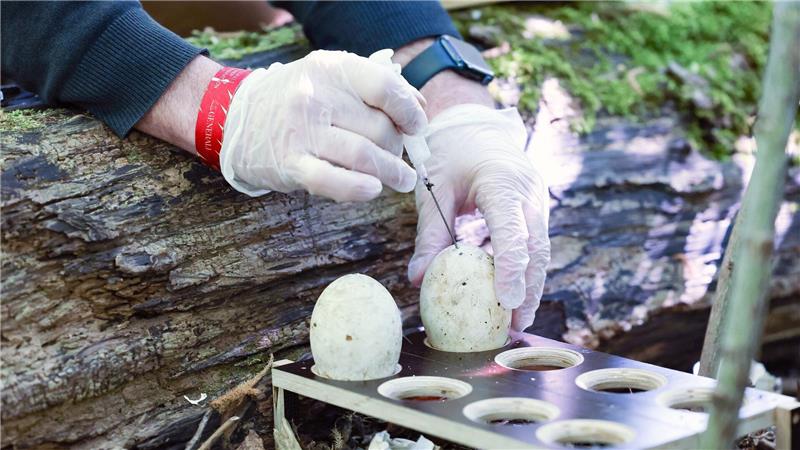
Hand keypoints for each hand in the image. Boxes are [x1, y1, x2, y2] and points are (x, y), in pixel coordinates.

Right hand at [219, 50, 427, 201]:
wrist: (236, 117)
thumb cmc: (297, 100)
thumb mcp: (331, 79)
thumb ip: (374, 87)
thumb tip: (418, 107)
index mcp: (331, 69)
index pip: (384, 87)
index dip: (409, 110)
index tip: (417, 126)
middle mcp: (315, 96)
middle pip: (379, 128)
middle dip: (398, 147)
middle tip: (400, 157)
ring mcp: (301, 131)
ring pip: (363, 156)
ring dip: (392, 172)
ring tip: (403, 180)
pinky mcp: (290, 164)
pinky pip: (333, 180)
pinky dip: (358, 188)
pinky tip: (373, 189)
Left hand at [407, 105, 549, 330]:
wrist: (475, 124)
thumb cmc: (451, 152)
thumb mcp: (434, 189)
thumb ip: (429, 234)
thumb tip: (417, 279)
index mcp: (502, 182)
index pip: (511, 232)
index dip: (511, 269)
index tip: (506, 303)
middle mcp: (528, 192)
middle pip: (536, 249)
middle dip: (528, 290)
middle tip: (514, 326)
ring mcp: (537, 200)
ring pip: (541, 250)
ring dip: (531, 286)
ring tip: (516, 321)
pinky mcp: (535, 208)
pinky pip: (535, 244)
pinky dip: (526, 271)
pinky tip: (512, 296)